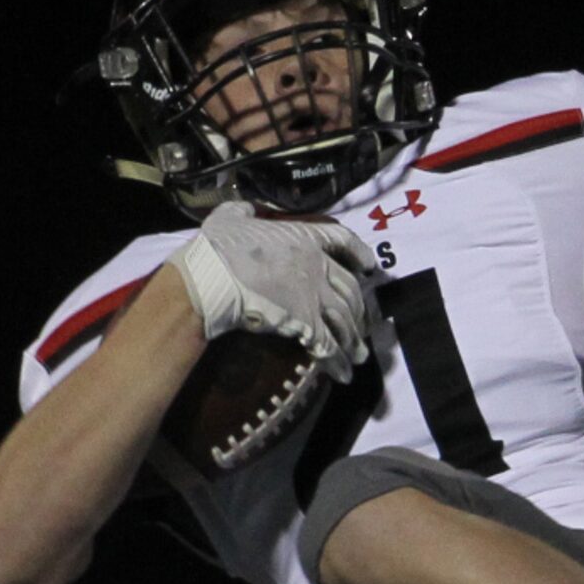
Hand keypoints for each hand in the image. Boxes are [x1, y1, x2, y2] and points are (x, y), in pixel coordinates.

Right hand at [172, 202, 374, 382]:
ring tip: (360, 357)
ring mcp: (313, 295)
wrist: (212, 278)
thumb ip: (243, 211)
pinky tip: (343, 374)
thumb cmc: (218, 248)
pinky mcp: (304, 322)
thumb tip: (244, 209)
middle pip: (350, 289)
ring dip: (354, 340)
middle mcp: (316, 266)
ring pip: (345, 319)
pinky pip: (328, 345)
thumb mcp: (230, 217)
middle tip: (363, 328)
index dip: (359, 253)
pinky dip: (338, 361)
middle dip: (360, 311)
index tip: (370, 266)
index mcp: (303, 238)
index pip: (342, 240)